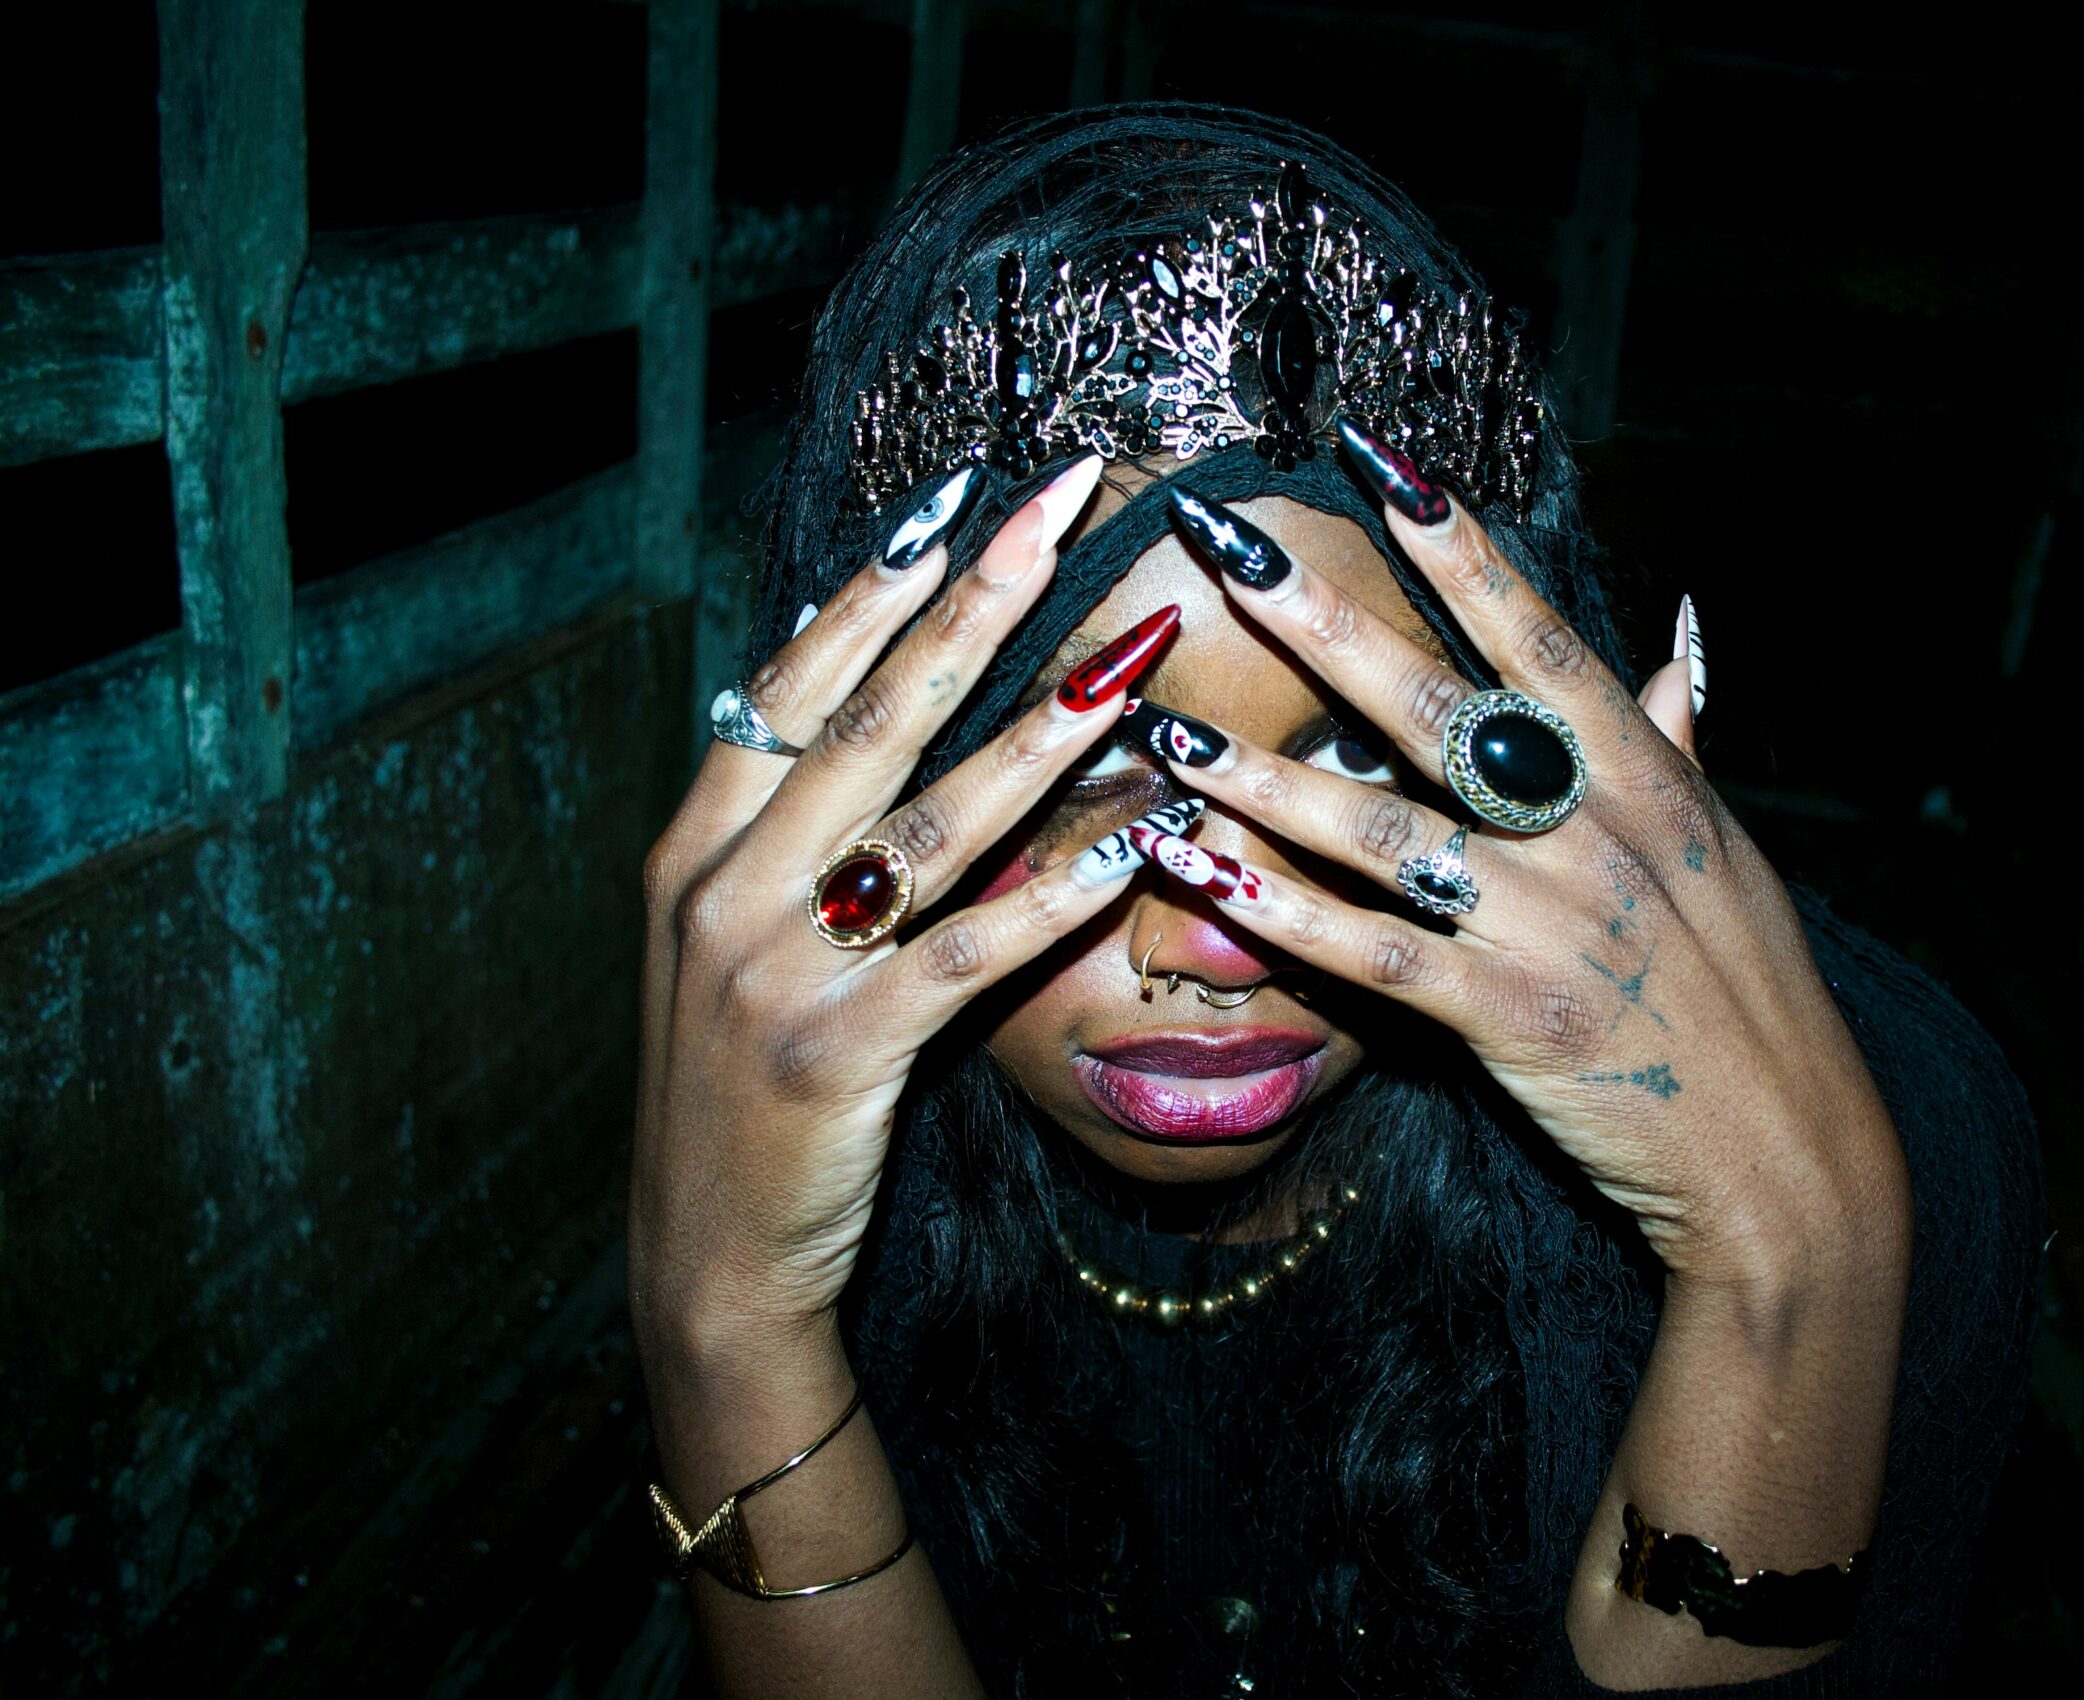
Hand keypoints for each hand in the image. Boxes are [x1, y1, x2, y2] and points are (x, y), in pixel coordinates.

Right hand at [632, 457, 1183, 1362]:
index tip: (964, 495)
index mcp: (699, 842)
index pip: (798, 679)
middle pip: (871, 716)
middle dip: (974, 600)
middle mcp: (726, 887)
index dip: (883, 581)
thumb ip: (794, 831)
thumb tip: (886, 707)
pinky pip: (969, 954)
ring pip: (930, 821)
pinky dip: (1057, 891)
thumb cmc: (745, 1084)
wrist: (708, 1256)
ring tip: (1134, 654)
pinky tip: (1137, 839)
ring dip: (1043, 729)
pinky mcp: (839, 1054)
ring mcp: (776, 970)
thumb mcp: (741, 939)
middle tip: (1060, 506)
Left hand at [1147, 461, 1907, 1289]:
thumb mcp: (1725, 856)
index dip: (1458, 549)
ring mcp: (1548, 927)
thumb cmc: (1749, 997)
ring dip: (1262, 779)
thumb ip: (1677, 740)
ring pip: (1382, 833)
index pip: (1537, 639)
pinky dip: (1286, 916)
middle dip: (1319, 622)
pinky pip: (1378, 956)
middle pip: (1436, 709)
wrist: (1787, 1160)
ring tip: (1163, 730)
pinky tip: (1204, 876)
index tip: (1380, 462)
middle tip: (1221, 546)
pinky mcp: (1510, 1020)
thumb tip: (1676, 633)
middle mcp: (1594, 836)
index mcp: (1648, 781)